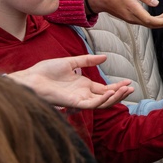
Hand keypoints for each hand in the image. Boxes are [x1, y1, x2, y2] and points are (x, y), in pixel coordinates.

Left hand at [8, 55, 133, 109]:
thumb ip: (87, 61)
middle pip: (106, 97)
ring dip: (114, 97)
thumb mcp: (71, 62)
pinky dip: (102, 100)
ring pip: (101, 103)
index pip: (105, 89)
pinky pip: (91, 105)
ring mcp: (79, 99)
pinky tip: (110, 92)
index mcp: (83, 86)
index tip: (128, 82)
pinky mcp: (73, 103)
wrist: (30, 77)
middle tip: (131, 88)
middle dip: (120, 94)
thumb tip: (105, 57)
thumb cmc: (45, 71)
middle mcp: (83, 94)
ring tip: (125, 90)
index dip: (117, 86)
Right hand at [87, 0, 162, 28]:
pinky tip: (161, 16)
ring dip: (161, 22)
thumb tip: (156, 4)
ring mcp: (131, 19)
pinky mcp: (130, 18)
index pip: (150, 20)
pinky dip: (154, 21)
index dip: (162, 22)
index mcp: (133, 11)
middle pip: (151, 24)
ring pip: (148, 24)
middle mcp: (133, 18)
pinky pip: (145, 22)